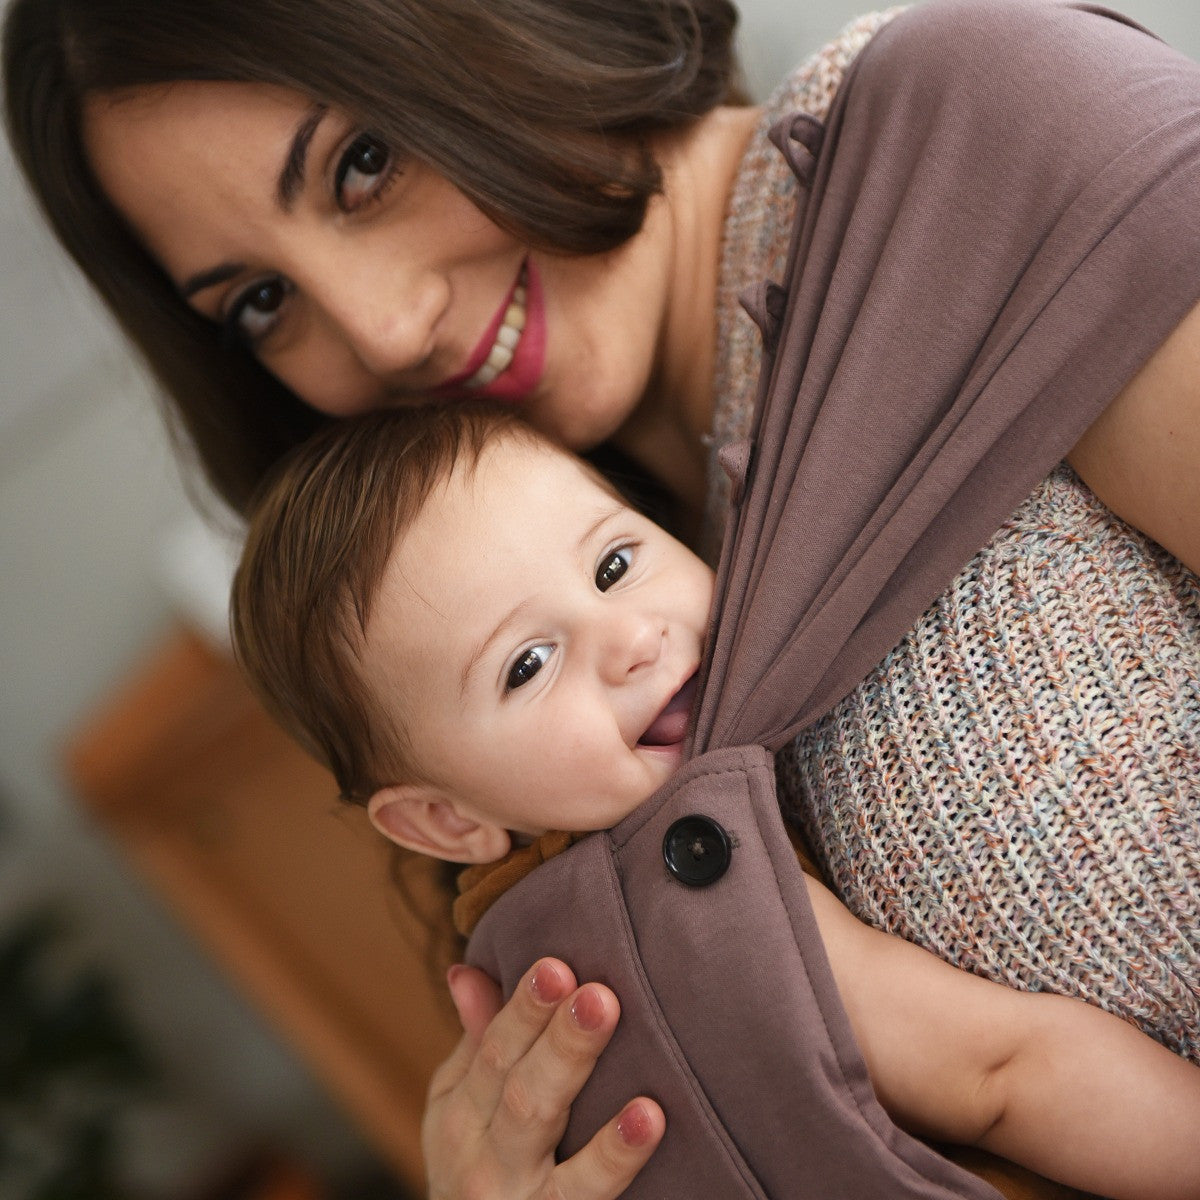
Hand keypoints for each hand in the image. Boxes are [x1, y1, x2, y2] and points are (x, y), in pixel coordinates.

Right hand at [423, 957, 663, 1199]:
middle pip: (518, 1084)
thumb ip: (478, 1044)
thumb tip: (468, 969)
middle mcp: (480, 1155)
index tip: (557, 965)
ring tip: (610, 1023)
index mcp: (460, 1113)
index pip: (493, 1049)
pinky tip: (651, 1117)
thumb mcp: (463, 1113)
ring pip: (539, 1122)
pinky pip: (585, 1191)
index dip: (525, 1007)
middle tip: (595, 991)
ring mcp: (516, 1196)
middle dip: (555, 1034)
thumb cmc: (482, 1169)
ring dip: (574, 1068)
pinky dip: (616, 1155)